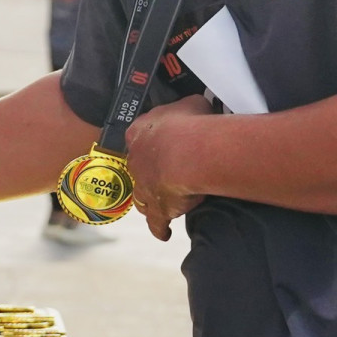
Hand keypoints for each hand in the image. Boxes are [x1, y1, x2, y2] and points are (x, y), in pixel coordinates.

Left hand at [126, 94, 211, 240]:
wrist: (188, 153)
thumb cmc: (190, 124)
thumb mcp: (193, 104)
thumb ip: (191, 106)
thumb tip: (200, 106)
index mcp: (140, 131)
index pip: (140, 135)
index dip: (153, 141)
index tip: (162, 144)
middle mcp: (136, 159)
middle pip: (141, 165)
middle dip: (152, 169)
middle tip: (168, 172)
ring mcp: (143, 186)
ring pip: (142, 194)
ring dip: (151, 197)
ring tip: (163, 200)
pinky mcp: (156, 208)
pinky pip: (156, 222)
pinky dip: (160, 228)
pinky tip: (164, 233)